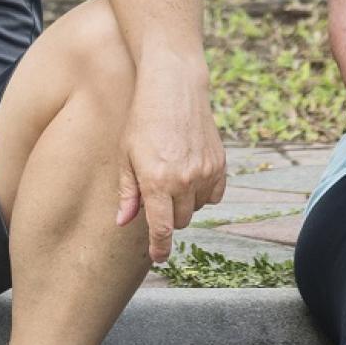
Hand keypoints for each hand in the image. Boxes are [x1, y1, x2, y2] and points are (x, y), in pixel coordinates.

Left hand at [114, 59, 224, 263]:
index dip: (160, 248)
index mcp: (157, 181)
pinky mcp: (220, 163)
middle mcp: (184, 180)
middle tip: (157, 193)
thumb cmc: (142, 120)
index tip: (159, 257)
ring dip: (185, 202)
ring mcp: (206, 172)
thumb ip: (128, 193)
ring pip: (197, 208)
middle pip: (180, 221)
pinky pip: (215, 195)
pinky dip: (204, 192)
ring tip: (173, 176)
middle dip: (168, 216)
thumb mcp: (125, 155)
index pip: (162, 229)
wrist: (174, 87)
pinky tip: (191, 173)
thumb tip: (124, 222)